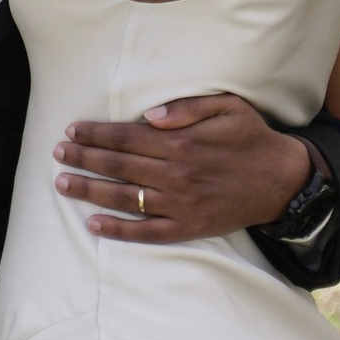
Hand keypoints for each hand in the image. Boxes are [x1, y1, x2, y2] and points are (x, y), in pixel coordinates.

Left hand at [54, 93, 317, 243]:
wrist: (281, 181)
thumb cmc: (252, 138)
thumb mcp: (228, 107)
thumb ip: (187, 107)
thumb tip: (149, 115)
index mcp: (182, 143)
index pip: (126, 137)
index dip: (96, 134)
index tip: (72, 130)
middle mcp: (176, 175)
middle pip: (118, 166)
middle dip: (84, 158)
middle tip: (58, 154)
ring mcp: (179, 205)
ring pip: (124, 199)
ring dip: (90, 191)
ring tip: (63, 183)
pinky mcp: (187, 228)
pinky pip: (145, 232)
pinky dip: (117, 230)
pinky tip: (94, 224)